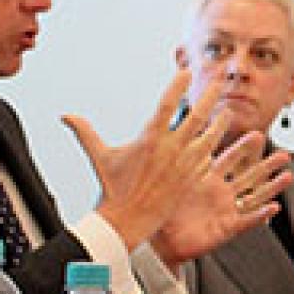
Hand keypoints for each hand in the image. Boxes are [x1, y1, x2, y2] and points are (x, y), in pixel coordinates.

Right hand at [64, 70, 232, 252]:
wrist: (128, 221)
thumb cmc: (113, 189)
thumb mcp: (100, 156)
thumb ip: (85, 132)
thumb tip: (65, 116)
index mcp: (150, 139)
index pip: (167, 105)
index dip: (177, 86)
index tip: (187, 71)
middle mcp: (171, 150)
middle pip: (197, 116)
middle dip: (210, 95)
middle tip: (221, 80)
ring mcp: (185, 165)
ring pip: (210, 138)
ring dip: (220, 123)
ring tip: (228, 111)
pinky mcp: (192, 180)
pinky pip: (208, 161)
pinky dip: (214, 150)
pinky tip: (220, 142)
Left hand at [151, 133, 292, 269]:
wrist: (158, 240)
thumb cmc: (162, 210)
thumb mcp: (171, 181)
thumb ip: (180, 160)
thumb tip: (182, 134)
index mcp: (208, 179)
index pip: (229, 159)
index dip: (243, 147)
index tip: (257, 134)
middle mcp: (221, 194)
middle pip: (249, 176)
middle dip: (267, 165)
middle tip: (285, 154)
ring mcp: (226, 211)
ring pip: (255, 197)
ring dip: (272, 187)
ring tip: (289, 176)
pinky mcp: (227, 229)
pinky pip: (246, 221)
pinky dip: (260, 215)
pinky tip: (274, 208)